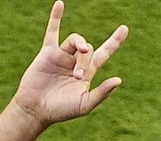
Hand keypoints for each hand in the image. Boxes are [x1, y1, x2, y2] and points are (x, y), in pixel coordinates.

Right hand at [13, 1, 127, 126]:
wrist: (36, 109)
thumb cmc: (61, 111)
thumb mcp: (85, 105)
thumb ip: (102, 93)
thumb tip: (119, 80)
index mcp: (87, 73)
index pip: (104, 53)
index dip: (114, 42)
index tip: (124, 29)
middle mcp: (75, 62)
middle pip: (89, 49)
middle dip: (84, 61)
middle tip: (76, 77)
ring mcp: (62, 56)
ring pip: (76, 40)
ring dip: (79, 46)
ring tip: (76, 60)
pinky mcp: (48, 53)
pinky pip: (52, 32)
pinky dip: (56, 18)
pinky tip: (60, 4)